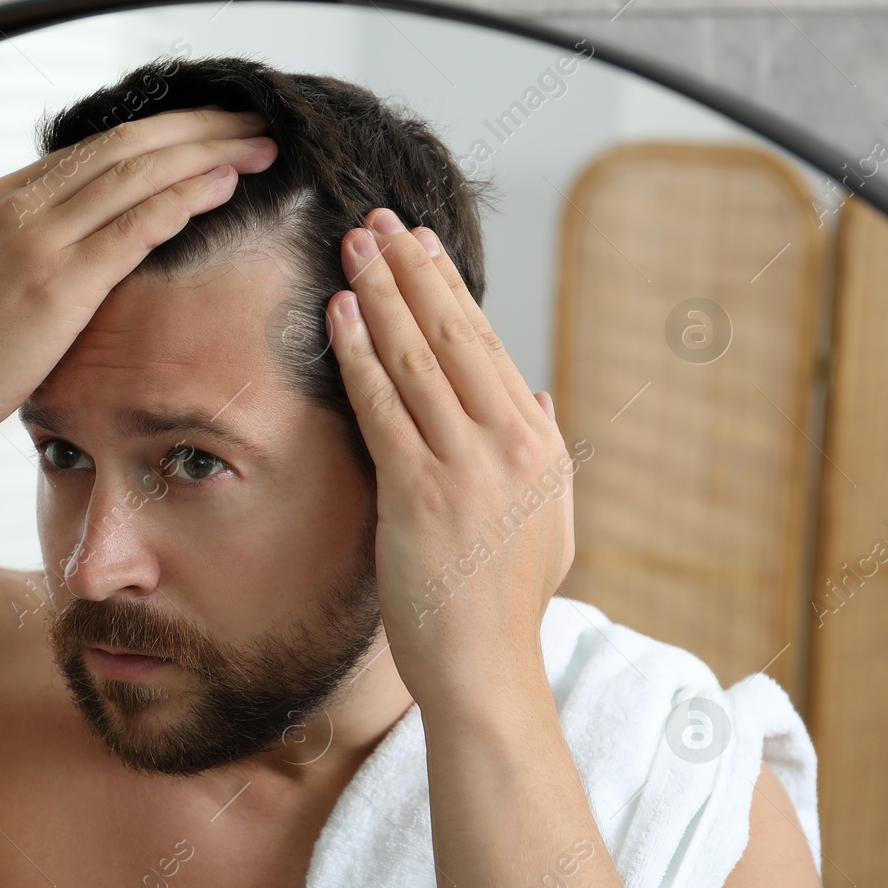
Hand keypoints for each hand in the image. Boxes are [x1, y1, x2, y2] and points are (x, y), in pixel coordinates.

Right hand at [0, 104, 277, 457]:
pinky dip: (186, 196)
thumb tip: (35, 250)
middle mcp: (21, 203)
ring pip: (139, 172)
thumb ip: (5, 251)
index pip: (95, 149)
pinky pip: (136, 224)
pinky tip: (226, 184)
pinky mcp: (58, 281)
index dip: (158, 136)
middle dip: (198, 129)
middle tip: (252, 123)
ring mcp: (39, 238)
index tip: (204, 134)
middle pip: (127, 145)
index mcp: (0, 198)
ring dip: (208, 153)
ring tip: (259, 146)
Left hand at [327, 208, 575, 699]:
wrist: (485, 667)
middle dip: (412, 271)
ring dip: (380, 296)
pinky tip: (338, 316)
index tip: (421, 246)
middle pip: (455, 335)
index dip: (450, 289)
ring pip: (418, 359)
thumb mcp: (549, 521)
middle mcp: (510, 443)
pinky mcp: (419, 493)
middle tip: (378, 220)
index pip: (489, 346)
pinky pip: (383, 408)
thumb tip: (538, 393)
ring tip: (352, 248)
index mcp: (538, 444)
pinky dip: (359, 356)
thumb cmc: (504, 600)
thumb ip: (544, 451)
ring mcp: (466, 467)